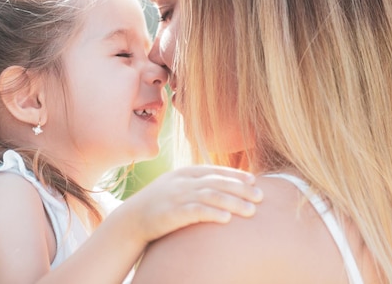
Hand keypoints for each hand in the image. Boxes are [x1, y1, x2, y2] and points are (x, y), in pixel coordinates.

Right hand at [117, 165, 262, 244]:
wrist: (131, 220)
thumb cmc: (158, 204)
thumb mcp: (175, 187)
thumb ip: (195, 184)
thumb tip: (220, 187)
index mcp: (184, 173)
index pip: (215, 171)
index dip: (235, 175)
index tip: (254, 181)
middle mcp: (182, 182)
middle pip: (217, 182)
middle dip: (241, 189)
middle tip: (261, 197)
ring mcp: (176, 196)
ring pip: (211, 196)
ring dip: (233, 203)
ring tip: (251, 211)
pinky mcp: (171, 213)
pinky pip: (195, 211)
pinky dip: (212, 213)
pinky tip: (227, 219)